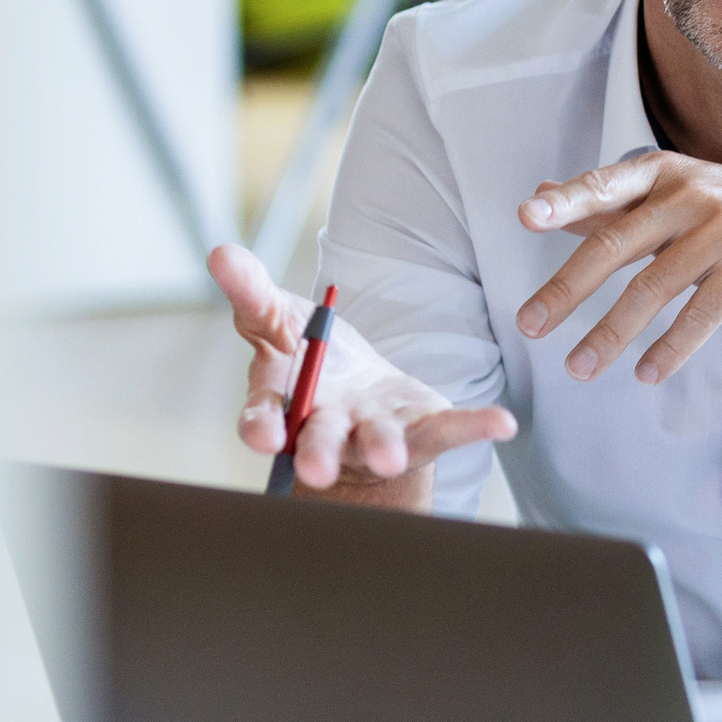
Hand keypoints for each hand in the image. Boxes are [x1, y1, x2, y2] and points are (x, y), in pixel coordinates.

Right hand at [213, 244, 514, 495]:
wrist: (361, 396)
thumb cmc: (309, 357)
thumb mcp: (279, 318)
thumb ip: (251, 292)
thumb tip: (219, 252)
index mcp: (284, 403)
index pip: (264, 418)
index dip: (261, 427)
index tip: (263, 436)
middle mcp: (328, 428)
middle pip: (319, 440)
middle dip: (318, 452)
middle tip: (317, 469)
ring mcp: (376, 435)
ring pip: (378, 443)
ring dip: (384, 448)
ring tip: (391, 456)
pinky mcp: (422, 431)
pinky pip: (448, 431)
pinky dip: (474, 427)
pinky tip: (502, 423)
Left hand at [513, 152, 721, 384]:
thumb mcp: (677, 198)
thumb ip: (612, 202)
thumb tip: (541, 196)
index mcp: (667, 173)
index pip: (607, 185)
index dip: (568, 202)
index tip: (527, 218)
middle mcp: (693, 193)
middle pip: (617, 244)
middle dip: (567, 288)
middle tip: (529, 325)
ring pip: (653, 288)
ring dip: (610, 333)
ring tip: (579, 367)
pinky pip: (700, 315)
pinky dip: (670, 348)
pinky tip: (646, 373)